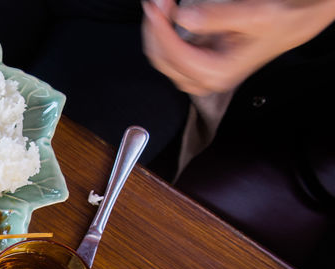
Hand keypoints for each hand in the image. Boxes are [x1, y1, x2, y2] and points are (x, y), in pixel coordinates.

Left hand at [142, 0, 334, 94]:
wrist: (294, 23)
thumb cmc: (282, 20)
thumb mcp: (256, 14)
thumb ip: (218, 17)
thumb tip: (184, 18)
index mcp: (218, 73)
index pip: (175, 55)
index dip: (160, 29)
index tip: (155, 5)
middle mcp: (206, 79)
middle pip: (162, 59)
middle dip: (154, 29)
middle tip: (155, 1)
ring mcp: (200, 73)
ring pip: (163, 57)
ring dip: (157, 30)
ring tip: (160, 4)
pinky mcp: (199, 62)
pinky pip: (171, 51)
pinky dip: (164, 31)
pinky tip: (166, 13)